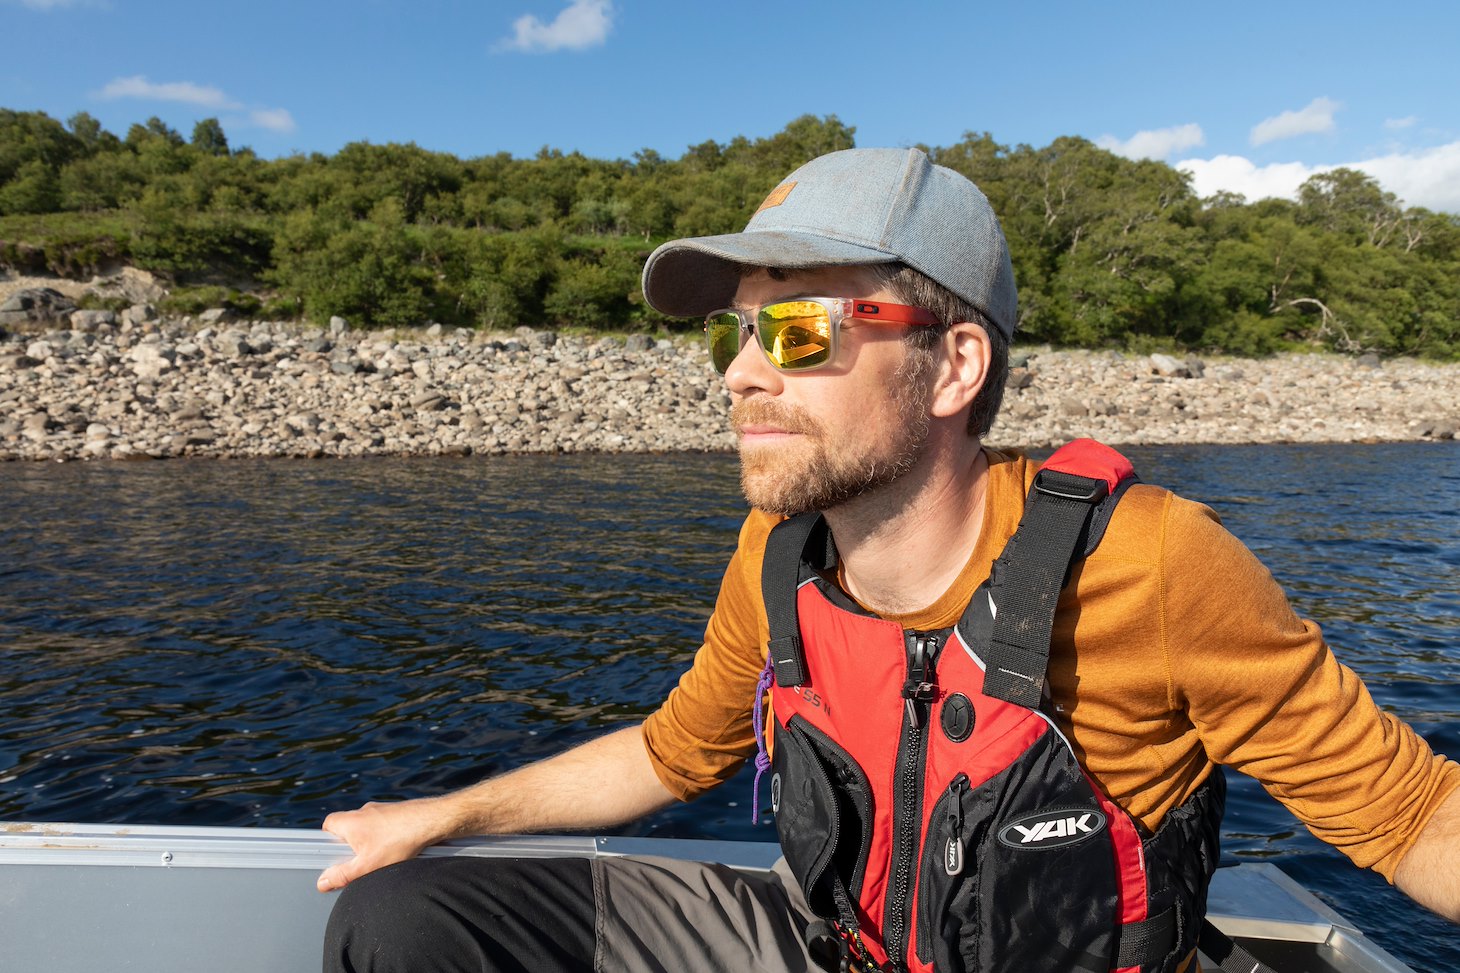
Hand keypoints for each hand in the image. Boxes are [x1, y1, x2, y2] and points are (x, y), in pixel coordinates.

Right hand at [317, 797, 453, 891]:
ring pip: (367, 828)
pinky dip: (386, 838)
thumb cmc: (400, 840)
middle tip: (360, 861)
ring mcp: (382, 810)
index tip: (334, 856)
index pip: (328, 824)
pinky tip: (397, 850)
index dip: (327, 841)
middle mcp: (364, 811)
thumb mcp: (367, 865)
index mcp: (350, 821)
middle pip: (348, 828)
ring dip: (370, 843)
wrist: (433, 820)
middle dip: (351, 847)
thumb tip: (322, 882)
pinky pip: (384, 827)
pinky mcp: (397, 812)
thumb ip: (343, 875)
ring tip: (382, 857)